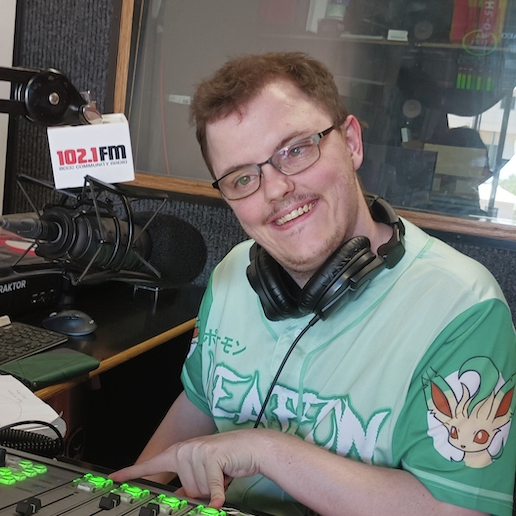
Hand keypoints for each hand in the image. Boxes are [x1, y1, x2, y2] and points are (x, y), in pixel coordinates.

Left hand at [110, 429, 262, 508]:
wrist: (250, 446)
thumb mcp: (202, 471)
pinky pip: (210, 487)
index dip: (131, 472)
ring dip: (212, 488)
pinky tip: (218, 501)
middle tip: (214, 475)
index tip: (113, 477)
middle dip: (201, 489)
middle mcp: (186, 450)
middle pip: (185, 490)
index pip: (152, 464)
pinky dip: (216, 496)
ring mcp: (198, 453)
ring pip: (198, 491)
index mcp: (180, 451)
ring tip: (222, 471)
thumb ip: (187, 485)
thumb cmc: (227, 459)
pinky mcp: (213, 458)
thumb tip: (174, 501)